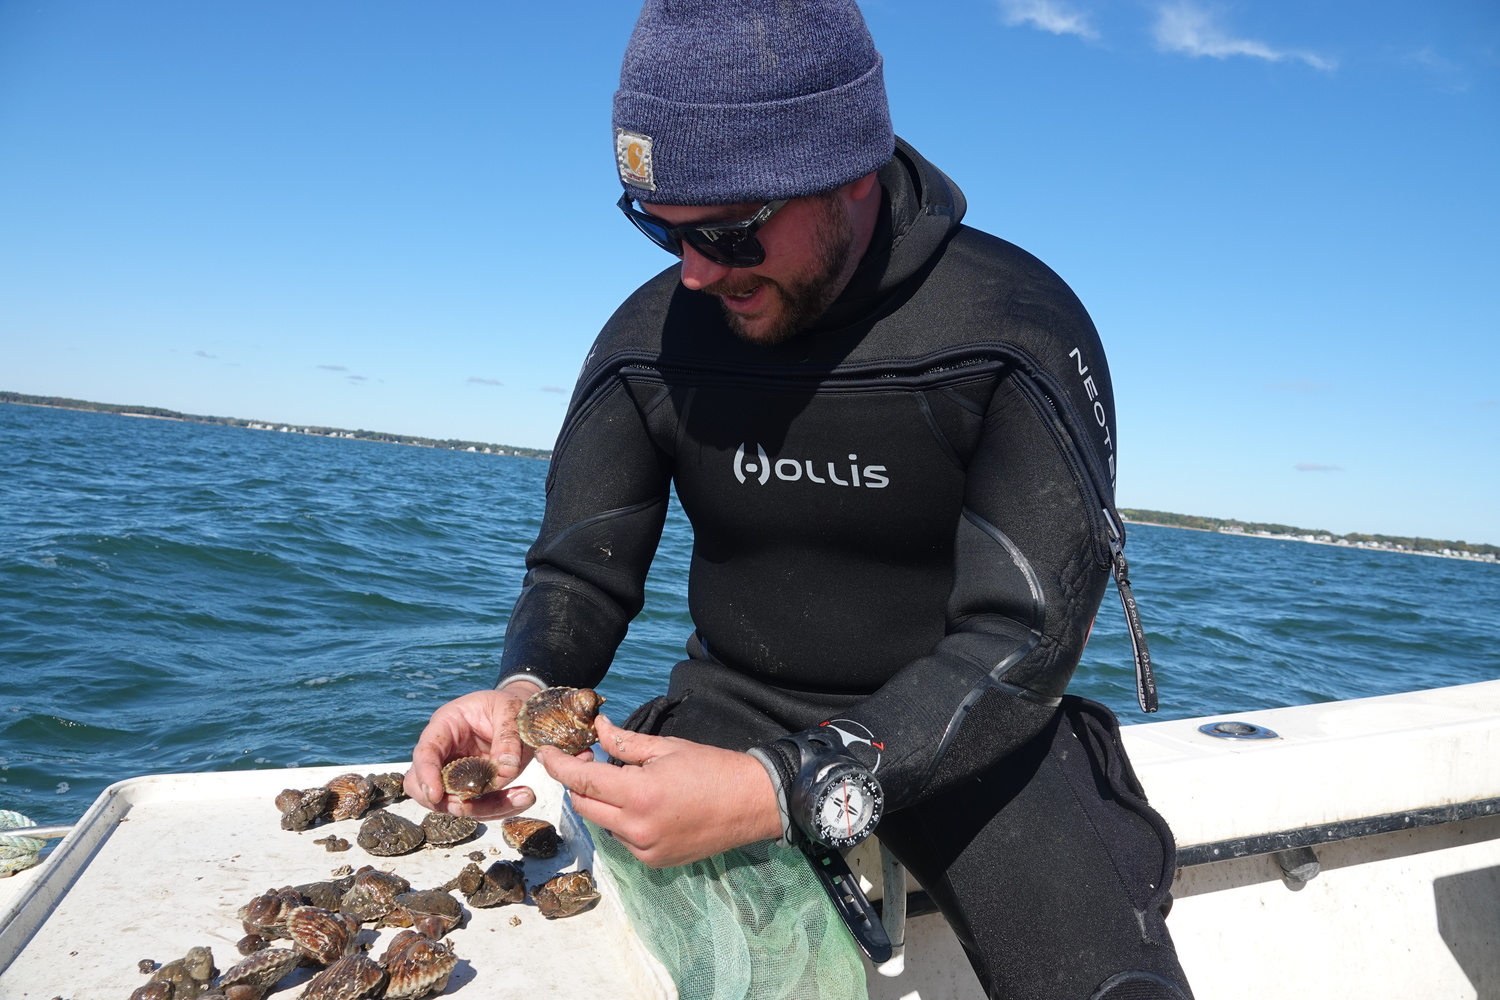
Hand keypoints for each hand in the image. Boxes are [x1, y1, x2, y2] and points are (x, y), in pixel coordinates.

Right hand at [404, 680, 541, 818]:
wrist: (520, 712)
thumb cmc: (508, 705)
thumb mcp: (511, 710)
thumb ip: (508, 736)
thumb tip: (506, 770)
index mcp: (446, 724)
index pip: (425, 752)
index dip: (426, 775)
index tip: (436, 795)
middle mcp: (445, 751)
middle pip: (425, 785)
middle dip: (448, 801)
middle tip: (476, 804)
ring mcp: (456, 772)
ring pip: (453, 802)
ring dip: (484, 807)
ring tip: (522, 797)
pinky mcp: (473, 786)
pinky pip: (478, 805)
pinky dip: (499, 807)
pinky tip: (522, 797)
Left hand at [536, 714, 782, 867]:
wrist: (754, 804)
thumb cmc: (714, 768)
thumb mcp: (667, 748)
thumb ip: (624, 742)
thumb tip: (596, 728)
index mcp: (639, 794)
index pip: (581, 780)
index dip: (557, 765)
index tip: (545, 752)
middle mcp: (637, 828)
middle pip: (583, 805)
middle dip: (577, 782)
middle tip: (589, 760)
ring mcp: (645, 849)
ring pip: (602, 823)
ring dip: (601, 801)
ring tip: (621, 780)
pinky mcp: (655, 861)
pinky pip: (622, 838)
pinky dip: (621, 819)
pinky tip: (640, 802)